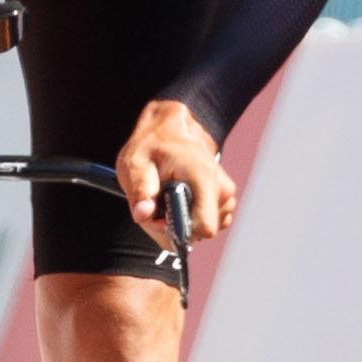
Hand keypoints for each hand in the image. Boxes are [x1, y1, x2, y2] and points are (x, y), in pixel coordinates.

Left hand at [118, 97, 235, 249]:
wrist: (170, 128)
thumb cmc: (152, 145)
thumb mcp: (136, 163)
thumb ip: (141, 191)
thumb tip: (144, 215)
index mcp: (203, 177)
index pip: (205, 227)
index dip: (179, 230)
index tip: (162, 217)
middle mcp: (221, 187)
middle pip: (201, 232)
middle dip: (177, 225)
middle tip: (159, 203)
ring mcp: (226, 194)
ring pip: (203, 230)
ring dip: (183, 220)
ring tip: (168, 196)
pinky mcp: (224, 199)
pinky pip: (208, 222)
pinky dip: (192, 216)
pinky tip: (180, 198)